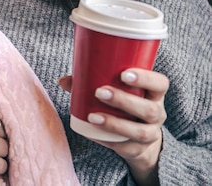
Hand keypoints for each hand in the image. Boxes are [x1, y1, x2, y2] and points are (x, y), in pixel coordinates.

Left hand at [59, 68, 168, 185]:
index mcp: (153, 94)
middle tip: (99, 92)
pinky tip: (92, 132)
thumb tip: (63, 80)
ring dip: (115, 124)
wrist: (137, 138)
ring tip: (92, 117)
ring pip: (140, 131)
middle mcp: (156, 114)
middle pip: (149, 109)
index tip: (124, 74)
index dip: (146, 78)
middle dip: (123, 101)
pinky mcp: (137, 149)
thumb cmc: (123, 105)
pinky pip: (125, 147)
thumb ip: (91, 82)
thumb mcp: (115, 91)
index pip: (160, 84)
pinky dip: (107, 139)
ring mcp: (150, 134)